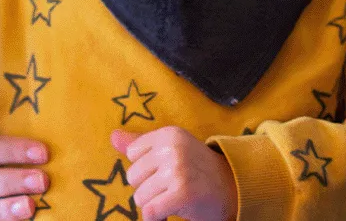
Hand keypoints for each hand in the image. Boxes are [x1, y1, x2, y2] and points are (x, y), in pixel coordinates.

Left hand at [112, 127, 237, 220]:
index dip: (145, 169)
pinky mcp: (183, 192)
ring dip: (154, 204)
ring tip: (173, 198)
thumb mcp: (171, 149)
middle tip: (171, 187)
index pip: (132, 154)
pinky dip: (156, 219)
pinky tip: (169, 213)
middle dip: (148, 188)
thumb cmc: (196, 169)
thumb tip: (113, 137)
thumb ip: (141, 144)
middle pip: (132, 177)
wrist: (231, 188)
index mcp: (169, 134)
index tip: (165, 171)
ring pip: (140, 197)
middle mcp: (173, 148)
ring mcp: (178, 169)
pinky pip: (151, 212)